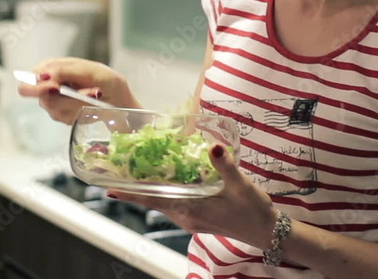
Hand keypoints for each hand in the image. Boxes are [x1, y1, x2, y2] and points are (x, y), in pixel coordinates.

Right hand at [17, 57, 139, 124]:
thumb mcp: (92, 71)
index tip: (55, 87)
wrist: (122, 102)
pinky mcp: (64, 117)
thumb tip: (44, 76)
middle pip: (39, 96)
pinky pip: (65, 118)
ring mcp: (56, 103)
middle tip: (83, 94)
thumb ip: (66, 71)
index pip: (30, 77)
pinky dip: (81, 112)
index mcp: (53, 67)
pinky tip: (92, 104)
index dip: (36, 85)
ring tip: (95, 95)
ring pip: (54, 109)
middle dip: (62, 97)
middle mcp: (50, 85)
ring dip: (77, 103)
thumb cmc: (108, 82)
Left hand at [106, 144, 276, 248]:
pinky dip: (164, 190)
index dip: (131, 194)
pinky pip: (173, 203)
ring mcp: (189, 219)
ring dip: (149, 188)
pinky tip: (165, 178)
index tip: (109, 187)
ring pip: (162, 201)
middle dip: (134, 186)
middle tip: (117, 170)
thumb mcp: (240, 185)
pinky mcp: (196, 217)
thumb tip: (213, 146)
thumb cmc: (254, 210)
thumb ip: (225, 165)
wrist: (267, 231)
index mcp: (191, 209)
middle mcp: (185, 216)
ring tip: (134, 170)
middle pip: (152, 199)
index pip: (153, 200)